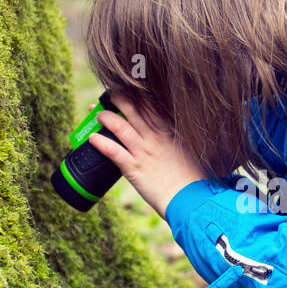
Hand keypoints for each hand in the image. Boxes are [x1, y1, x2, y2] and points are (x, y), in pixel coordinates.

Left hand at [87, 93, 205, 218]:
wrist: (192, 198)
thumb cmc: (194, 176)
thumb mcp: (189, 149)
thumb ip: (177, 137)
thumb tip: (170, 132)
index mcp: (169, 130)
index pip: (150, 103)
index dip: (137, 94)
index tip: (129, 89)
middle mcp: (155, 136)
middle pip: (131, 108)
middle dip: (117, 98)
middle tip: (109, 95)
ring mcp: (143, 151)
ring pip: (118, 126)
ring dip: (105, 118)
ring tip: (98, 115)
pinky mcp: (134, 168)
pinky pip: (112, 151)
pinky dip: (100, 143)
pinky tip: (92, 139)